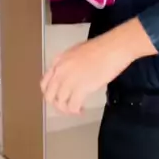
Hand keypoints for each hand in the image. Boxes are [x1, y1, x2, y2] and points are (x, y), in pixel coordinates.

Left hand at [40, 19, 156, 114]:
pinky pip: (72, 106)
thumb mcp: (77, 52)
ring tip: (77, 110)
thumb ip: (69, 64)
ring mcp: (69, 80)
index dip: (52, 94)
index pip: (45, 83)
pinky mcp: (81, 88)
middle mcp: (60, 71)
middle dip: (58, 104)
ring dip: (67, 109)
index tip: (60, 97)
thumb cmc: (102, 47)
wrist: (114, 48)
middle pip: (49, 96)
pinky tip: (82, 110)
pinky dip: (76, 111)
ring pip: (60, 103)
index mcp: (58, 61)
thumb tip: (71, 75)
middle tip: (68, 107)